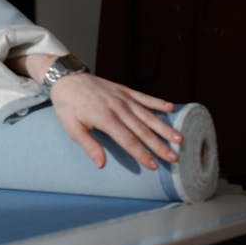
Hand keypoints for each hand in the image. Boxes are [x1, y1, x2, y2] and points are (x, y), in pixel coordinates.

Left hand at [47, 72, 182, 169]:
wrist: (66, 78)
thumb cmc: (67, 106)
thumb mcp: (71, 127)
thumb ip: (89, 145)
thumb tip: (101, 164)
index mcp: (104, 118)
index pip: (127, 139)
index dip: (141, 153)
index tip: (153, 165)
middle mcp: (117, 107)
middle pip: (142, 129)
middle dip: (159, 145)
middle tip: (174, 158)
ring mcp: (123, 97)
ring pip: (147, 114)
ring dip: (164, 127)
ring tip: (179, 139)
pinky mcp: (125, 90)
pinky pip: (144, 97)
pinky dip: (158, 102)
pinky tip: (172, 107)